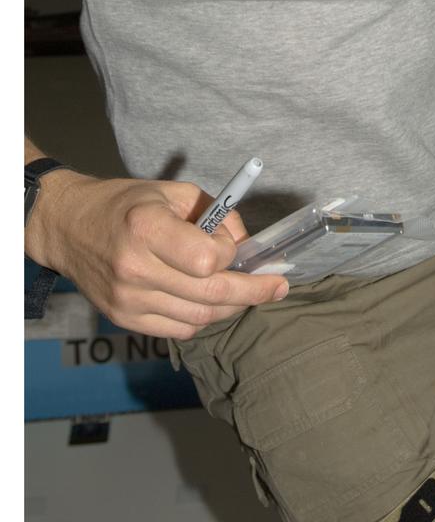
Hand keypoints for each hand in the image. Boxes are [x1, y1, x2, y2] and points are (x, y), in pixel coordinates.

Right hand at [25, 170, 288, 338]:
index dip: (231, 256)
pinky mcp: (123, 318)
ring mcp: (127, 299)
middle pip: (209, 295)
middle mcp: (134, 267)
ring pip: (198, 318)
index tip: (236, 247)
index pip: (207, 260)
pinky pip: (179, 330)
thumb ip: (217, 214)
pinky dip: (202, 318)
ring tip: (247, 293)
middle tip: (278, 286)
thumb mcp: (174, 192)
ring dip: (231, 307)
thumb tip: (247, 245)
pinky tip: (211, 302)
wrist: (69, 226)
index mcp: (146, 227)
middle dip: (252, 292)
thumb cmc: (128, 203)